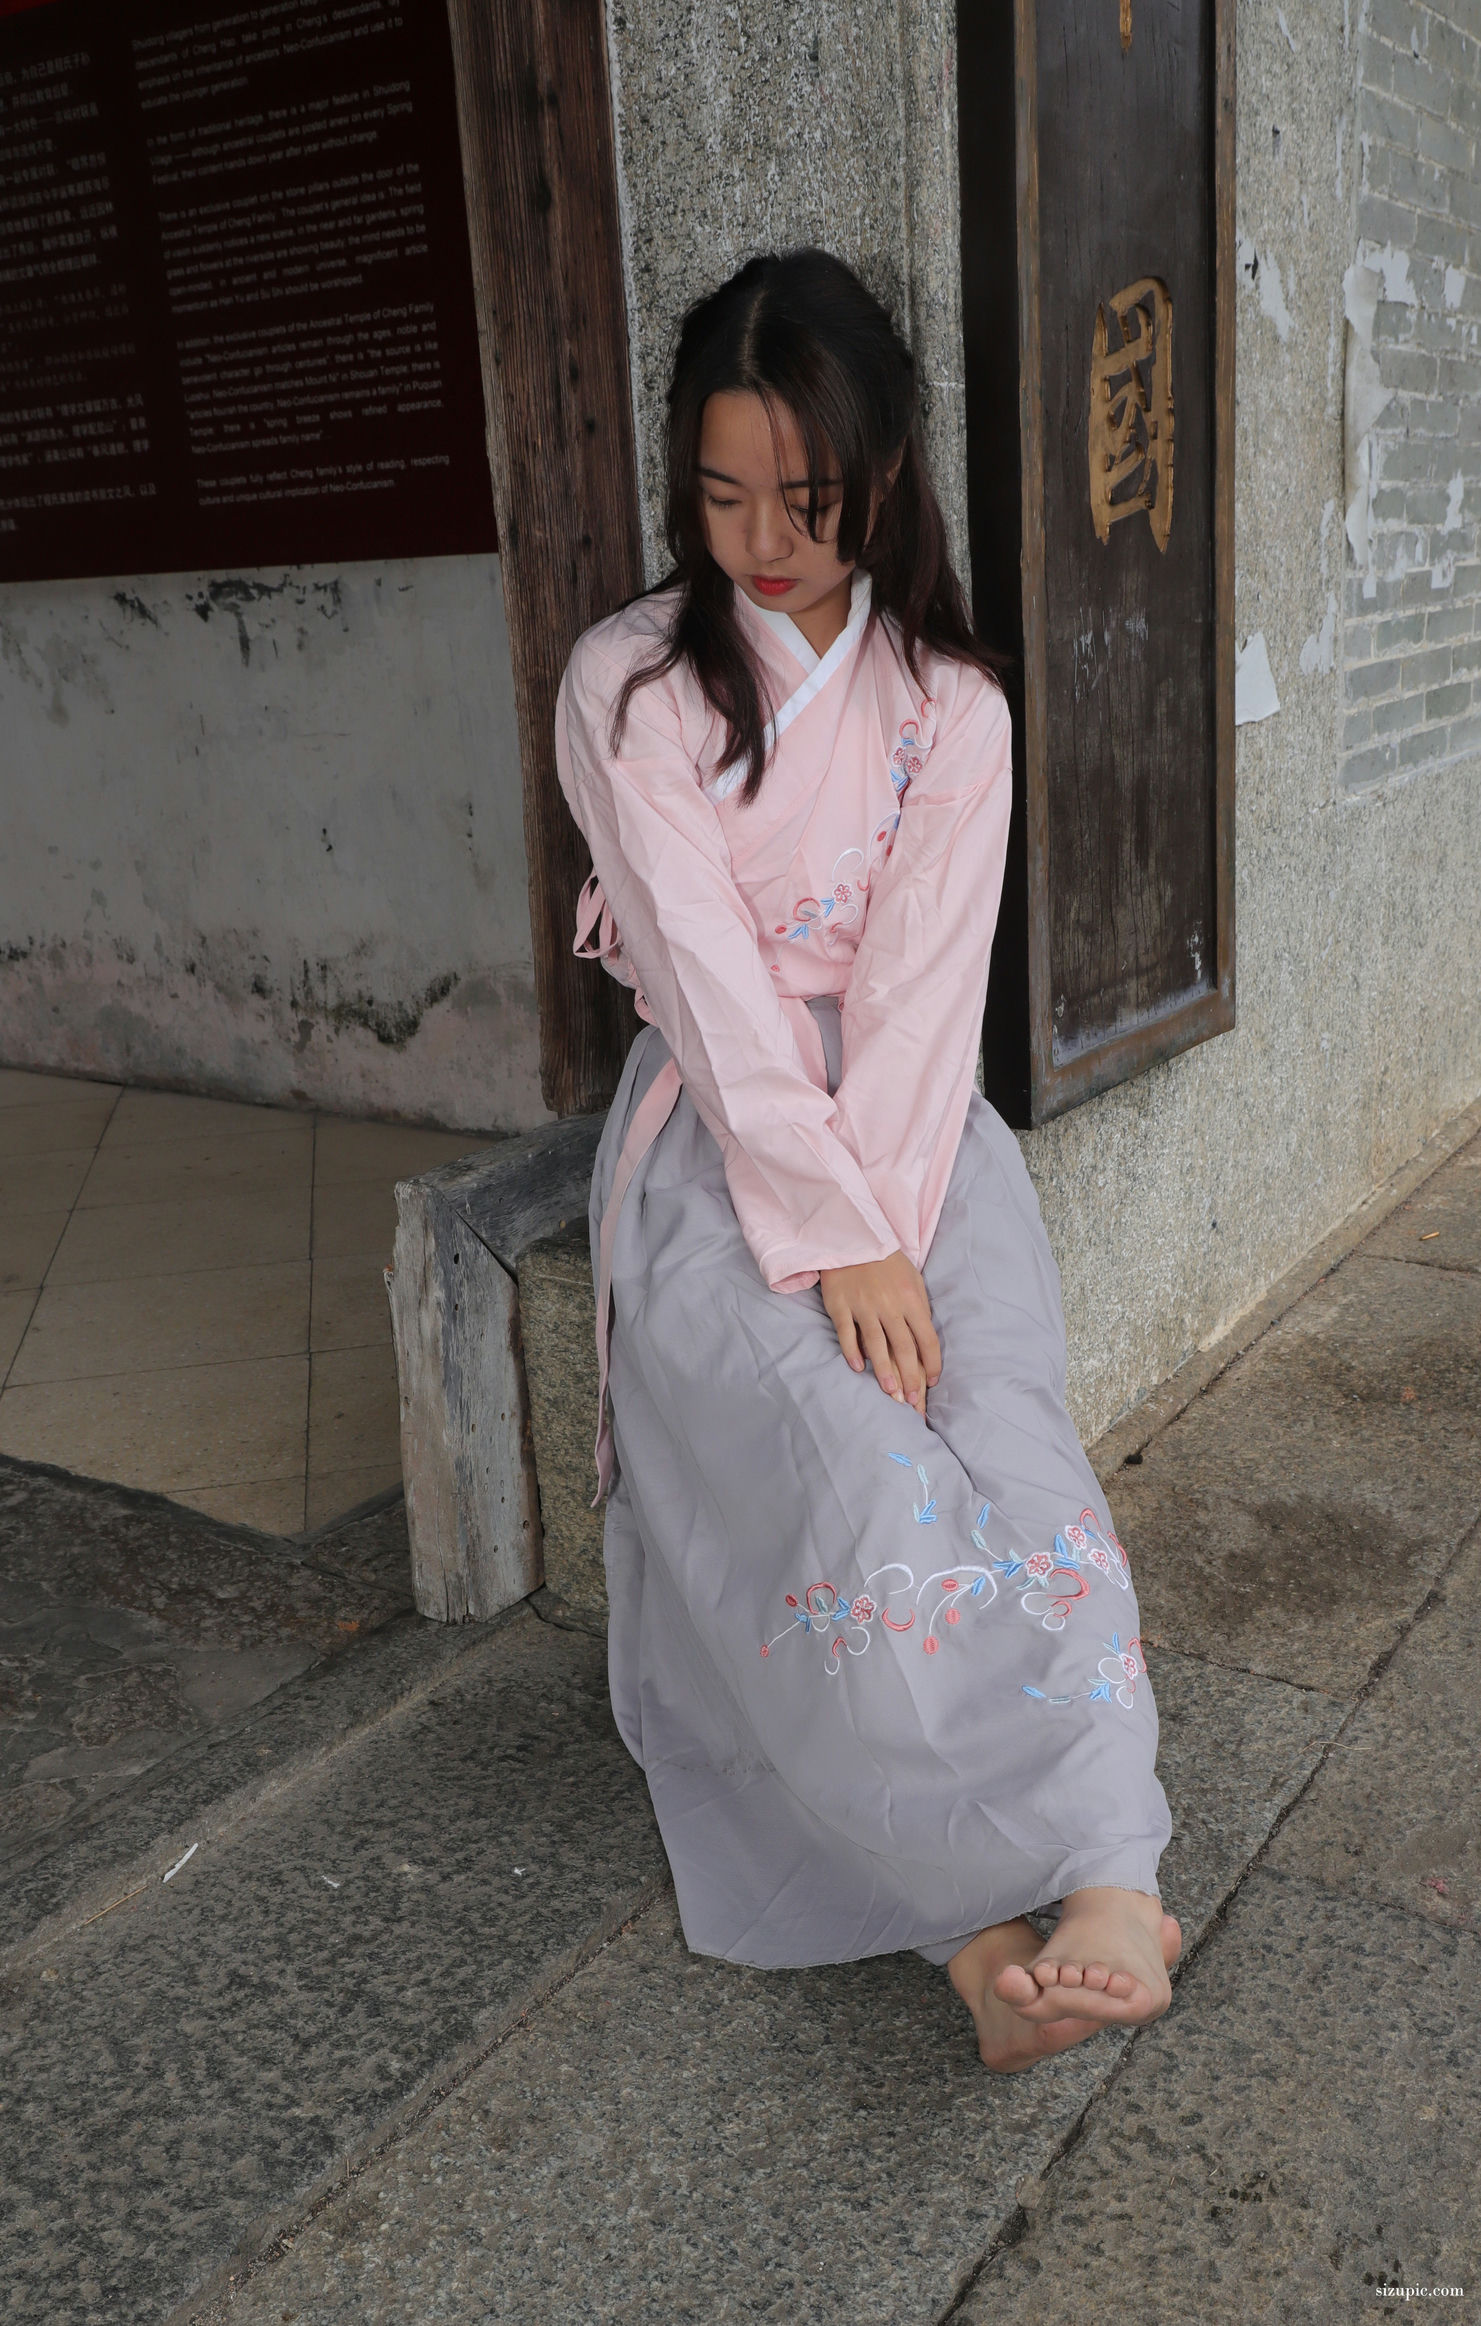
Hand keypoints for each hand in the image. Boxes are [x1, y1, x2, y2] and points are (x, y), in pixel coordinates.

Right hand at [819, 1250, 940, 1414]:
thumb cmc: (887, 1262)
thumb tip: (924, 1342)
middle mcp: (889, 1305)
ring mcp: (863, 1306)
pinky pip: (847, 1333)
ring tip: (890, 1393)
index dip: (932, 1363)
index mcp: (911, 1299)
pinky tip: (858, 1368)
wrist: (852, 1236)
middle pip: (904, 1347)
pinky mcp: (840, 1305)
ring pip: (876, 1345)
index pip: (927, 1338)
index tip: (932, 1381)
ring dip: (884, 1371)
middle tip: (912, 1401)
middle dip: (911, 1377)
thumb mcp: (913, 1279)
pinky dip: (852, 1352)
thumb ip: (919, 1309)